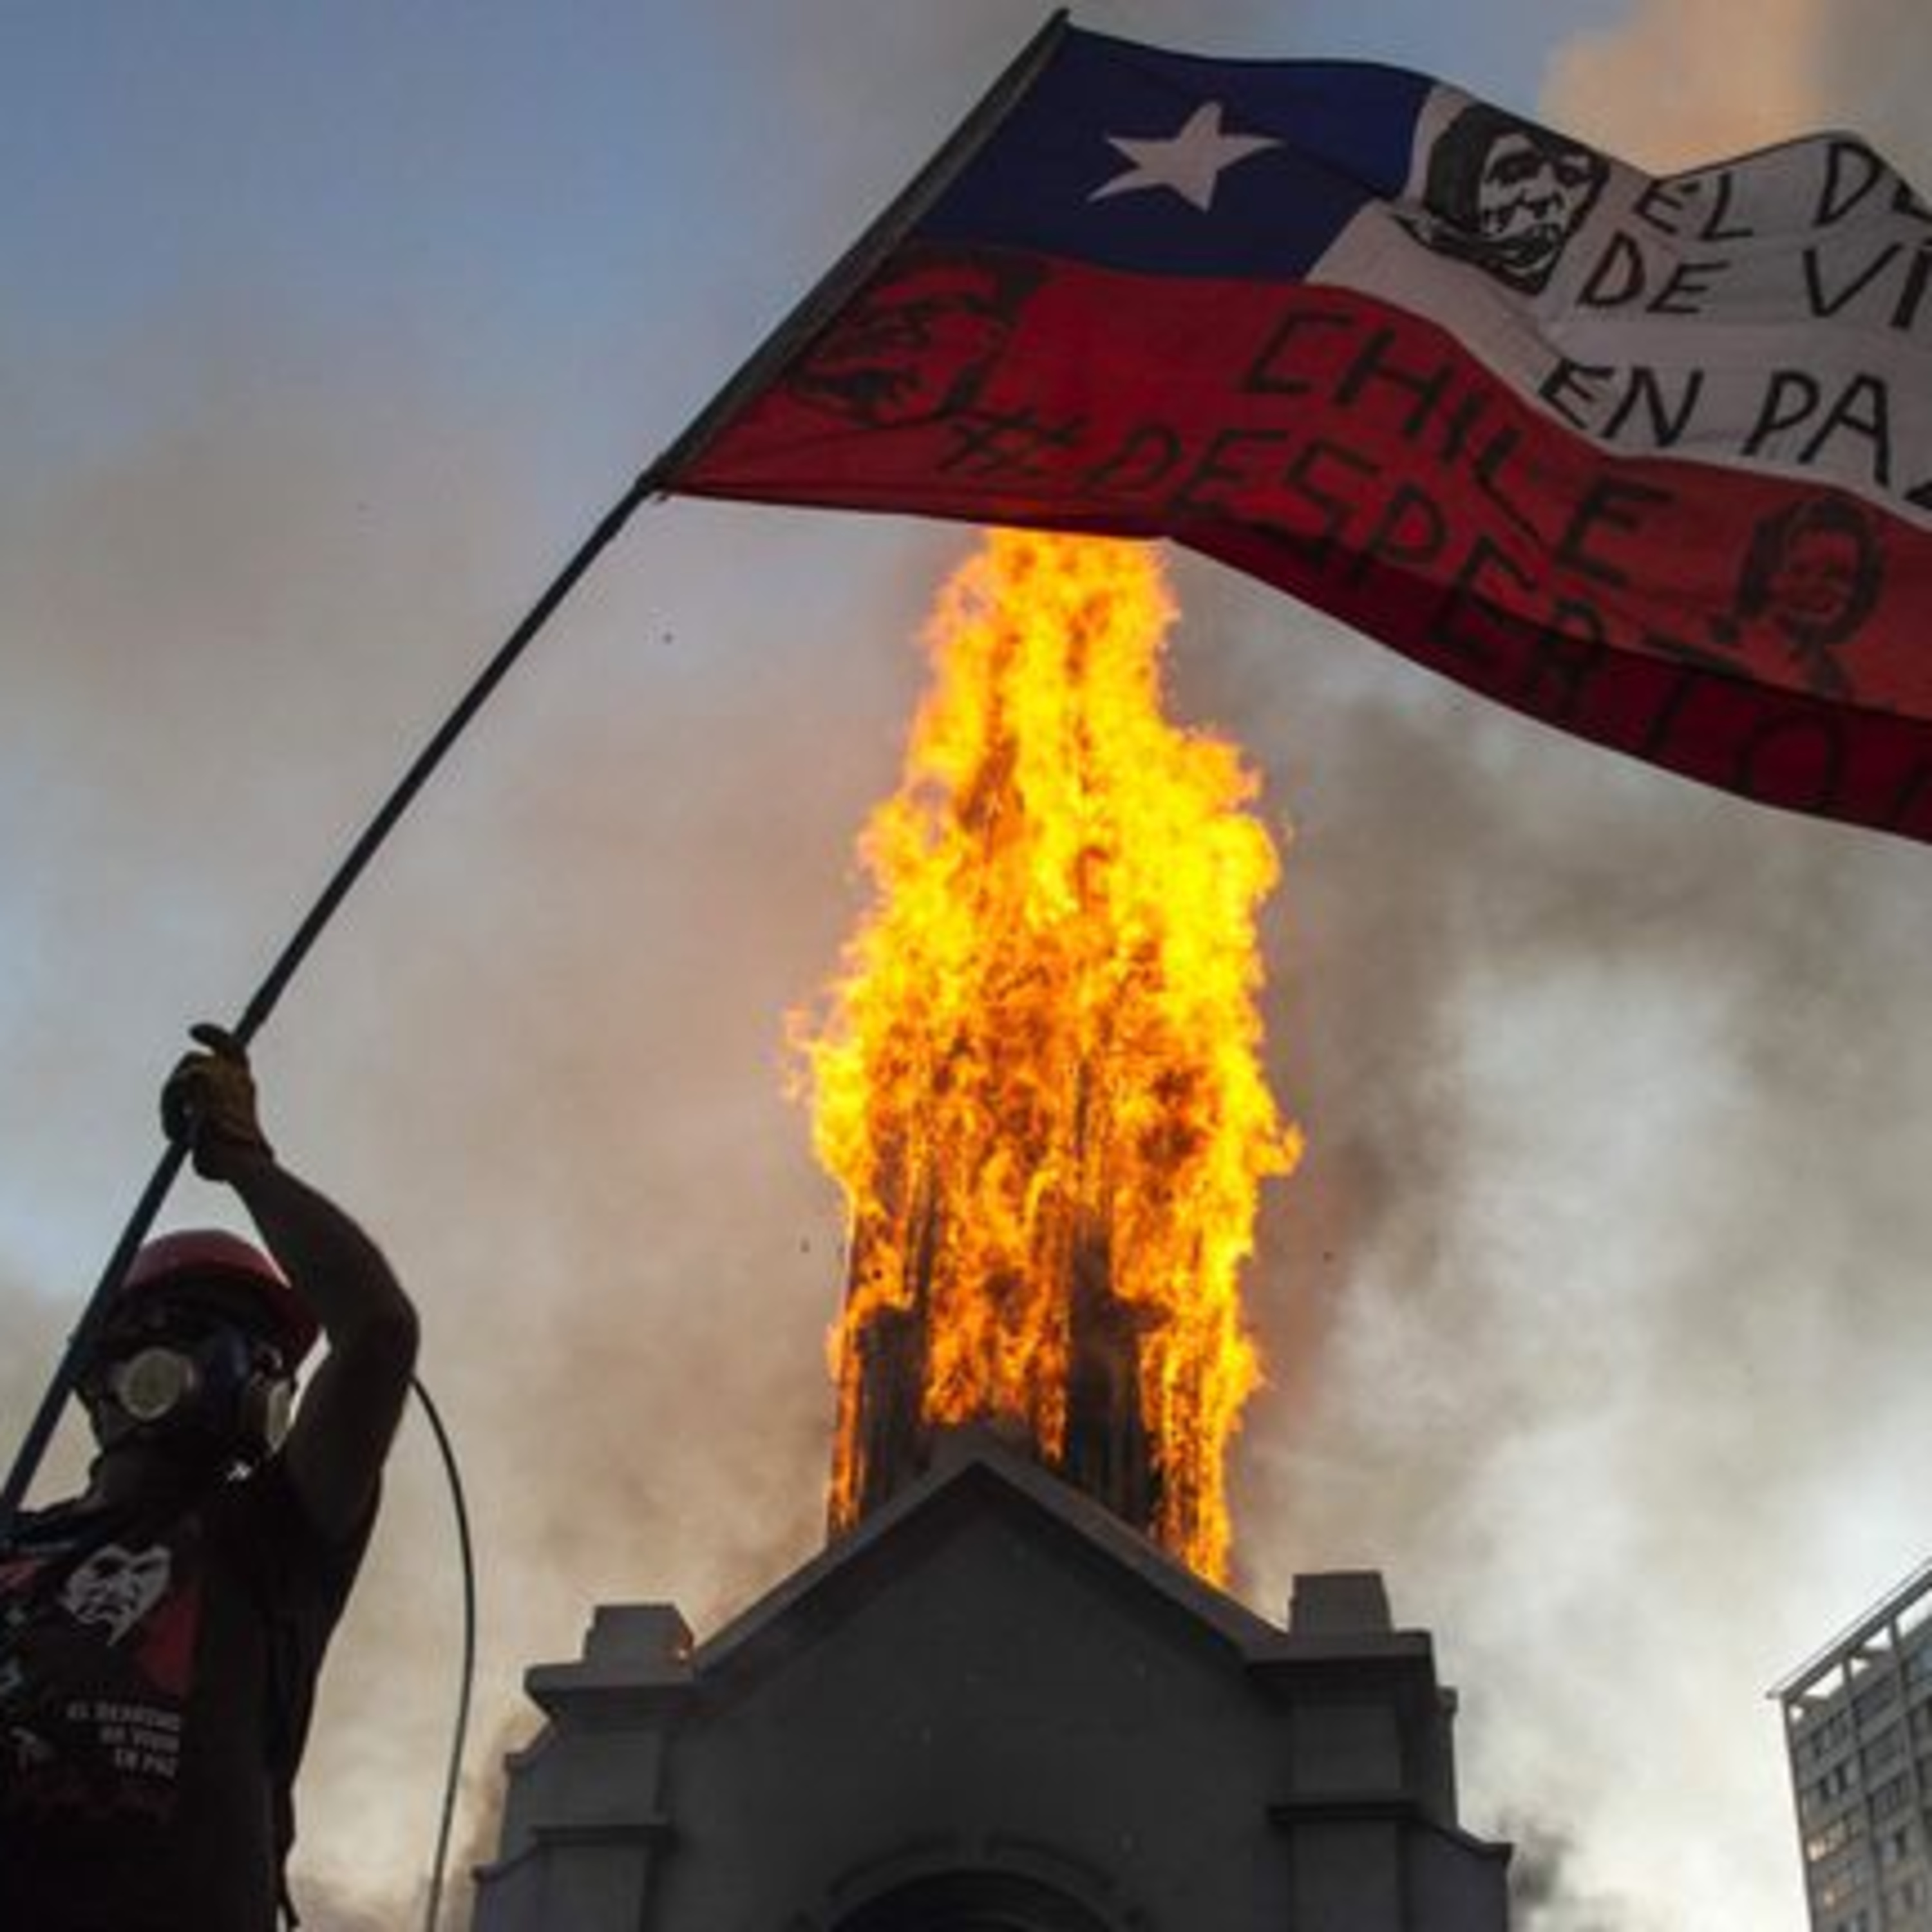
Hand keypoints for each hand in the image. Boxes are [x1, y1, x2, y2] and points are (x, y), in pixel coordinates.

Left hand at [162, 1023, 274, 1179]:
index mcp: (244, 1085)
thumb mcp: (226, 1133)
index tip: (193, 1030)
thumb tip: (193, 1131)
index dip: (212, 1035)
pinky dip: (170, 1114)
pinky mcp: (199, 1078)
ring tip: (180, 1132)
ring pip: (177, 1078)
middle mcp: (234, 1073)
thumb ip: (212, 1119)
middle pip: (191, 1059)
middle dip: (176, 1083)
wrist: (240, 1160)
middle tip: (174, 1113)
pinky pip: (171, 1092)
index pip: (230, 1049)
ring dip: (171, 1105)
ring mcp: (218, 1072)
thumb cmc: (236, 1159)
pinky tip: (179, 1134)